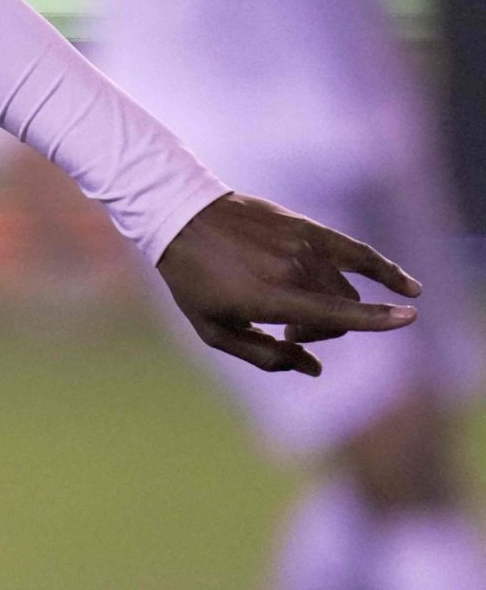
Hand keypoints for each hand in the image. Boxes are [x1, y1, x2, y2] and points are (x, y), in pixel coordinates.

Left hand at [155, 192, 420, 374]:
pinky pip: (357, 253)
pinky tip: (407, 287)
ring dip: (331, 310)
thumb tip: (314, 369)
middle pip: (339, 313)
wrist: (181, 219)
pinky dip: (383, 270)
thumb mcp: (214, 330)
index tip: (408, 319)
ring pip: (344, 290)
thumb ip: (265, 355)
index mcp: (269, 296)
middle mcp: (293, 269)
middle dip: (320, 331)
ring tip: (295, 313)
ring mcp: (303, 246)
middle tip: (288, 332)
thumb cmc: (194, 281)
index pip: (335, 312)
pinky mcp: (308, 229)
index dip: (374, 319)